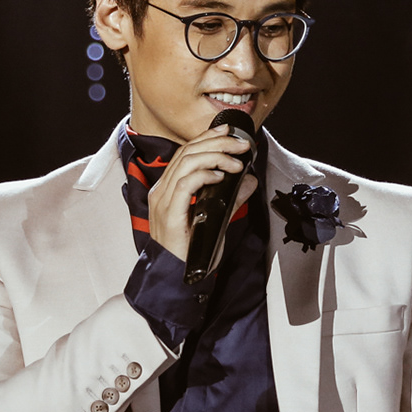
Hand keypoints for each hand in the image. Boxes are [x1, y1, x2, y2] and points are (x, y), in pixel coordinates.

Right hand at [147, 124, 258, 264]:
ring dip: (215, 156)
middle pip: (187, 152)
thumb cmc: (192, 252)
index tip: (228, 131)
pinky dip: (205, 175)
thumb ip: (231, 198)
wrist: (178, 279)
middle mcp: (161, 191)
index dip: (207, 138)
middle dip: (217, 142)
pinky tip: (221, 176)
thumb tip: (249, 180)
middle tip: (241, 144)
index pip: (186, 153)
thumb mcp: (217, 218)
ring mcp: (163, 201)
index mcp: (168, 189)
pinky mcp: (169, 214)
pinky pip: (185, 185)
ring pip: (186, 163)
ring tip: (237, 161)